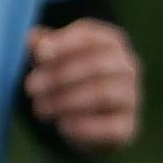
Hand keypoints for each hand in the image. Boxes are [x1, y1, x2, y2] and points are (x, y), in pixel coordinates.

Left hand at [24, 16, 143, 151]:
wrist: (83, 121)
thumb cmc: (63, 79)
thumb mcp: (50, 59)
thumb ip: (41, 46)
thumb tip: (32, 38)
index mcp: (109, 42)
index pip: (91, 36)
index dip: (65, 43)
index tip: (40, 55)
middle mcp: (127, 66)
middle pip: (97, 65)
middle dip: (58, 76)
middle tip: (30, 88)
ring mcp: (132, 96)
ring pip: (103, 94)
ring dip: (65, 101)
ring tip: (40, 108)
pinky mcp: (128, 125)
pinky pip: (110, 126)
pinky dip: (84, 126)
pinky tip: (62, 126)